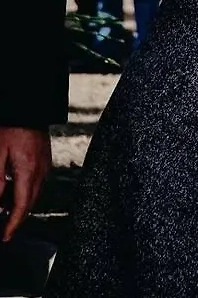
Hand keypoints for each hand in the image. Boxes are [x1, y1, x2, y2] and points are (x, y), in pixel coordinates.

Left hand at [0, 127, 50, 241]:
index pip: (22, 205)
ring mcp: (44, 164)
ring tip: (3, 213)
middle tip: (4, 231)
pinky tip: (10, 192)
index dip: (13, 224)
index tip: (5, 237)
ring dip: (19, 205)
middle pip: (30, 202)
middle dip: (16, 218)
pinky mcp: (43, 159)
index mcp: (29, 171)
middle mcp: (41, 170)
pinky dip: (23, 192)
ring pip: (33, 193)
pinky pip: (35, 182)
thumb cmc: (10, 128)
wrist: (28, 108)